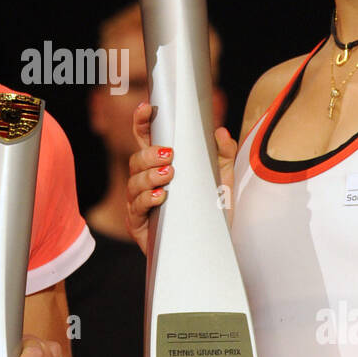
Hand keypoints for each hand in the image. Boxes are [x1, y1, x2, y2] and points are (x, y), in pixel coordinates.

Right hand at [125, 102, 239, 252]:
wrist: (212, 248)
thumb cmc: (210, 212)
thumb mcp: (222, 179)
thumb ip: (223, 153)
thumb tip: (220, 131)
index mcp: (161, 166)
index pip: (146, 139)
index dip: (142, 122)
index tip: (147, 108)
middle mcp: (146, 182)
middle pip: (135, 160)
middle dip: (149, 154)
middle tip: (169, 154)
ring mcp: (140, 203)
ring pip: (134, 182)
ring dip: (150, 176)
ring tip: (169, 175)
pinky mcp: (140, 225)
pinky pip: (136, 208)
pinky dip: (148, 199)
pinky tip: (161, 196)